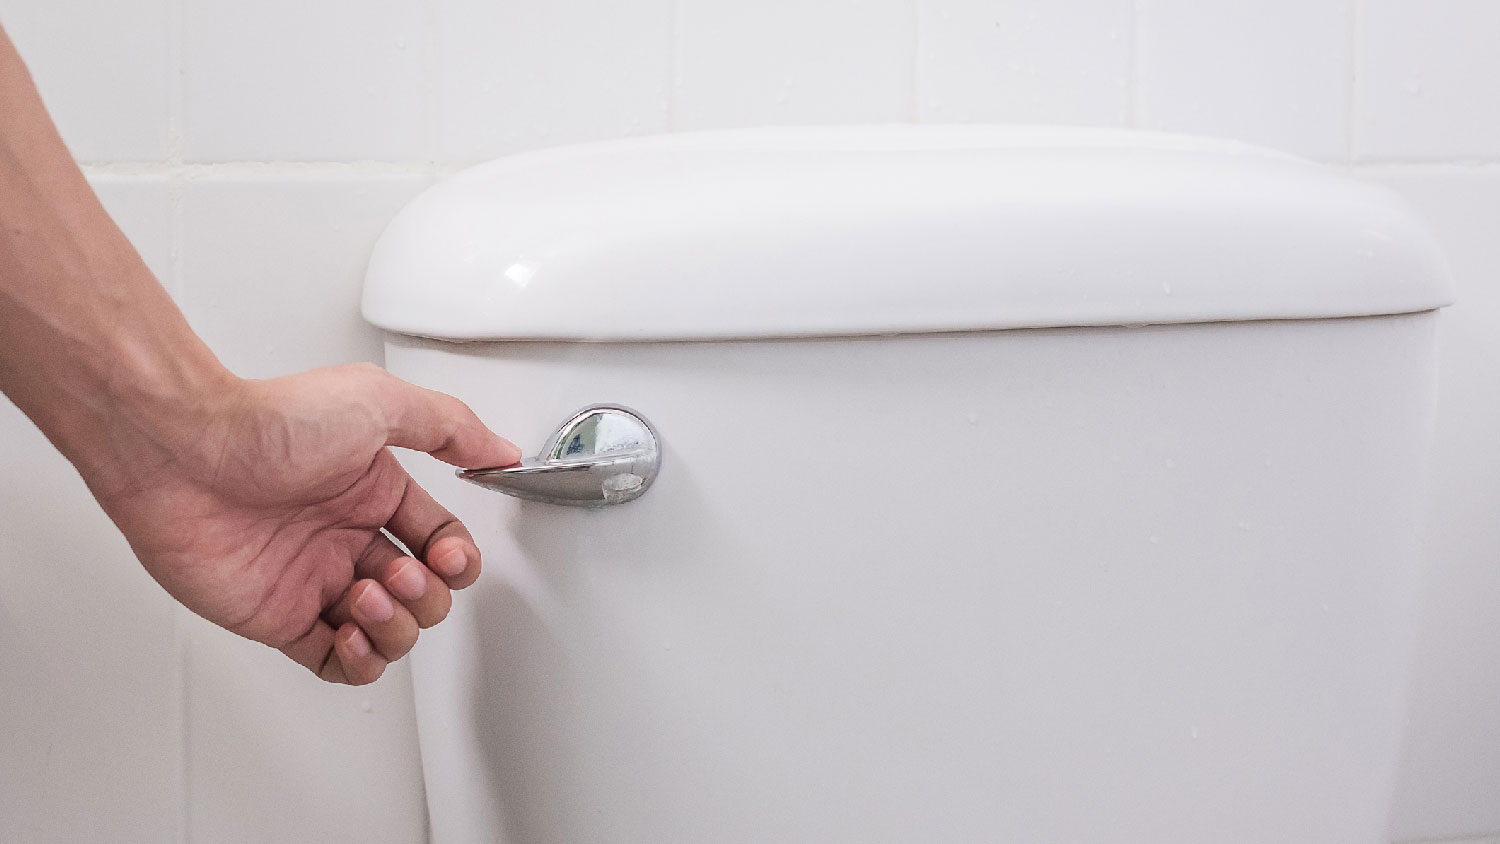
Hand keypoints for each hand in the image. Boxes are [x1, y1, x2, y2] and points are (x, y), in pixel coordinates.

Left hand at [89, 363, 519, 684]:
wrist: (184, 453)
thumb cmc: (270, 421)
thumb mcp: (381, 402)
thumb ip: (450, 427)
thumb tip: (500, 451)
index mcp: (374, 492)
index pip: (441, 541)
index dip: (456, 559)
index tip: (446, 555)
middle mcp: (347, 537)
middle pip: (423, 594)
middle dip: (425, 595)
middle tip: (396, 574)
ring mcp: (314, 580)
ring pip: (388, 633)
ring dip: (395, 626)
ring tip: (364, 597)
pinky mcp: (278, 618)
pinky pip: (336, 664)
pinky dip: (359, 661)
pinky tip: (351, 633)